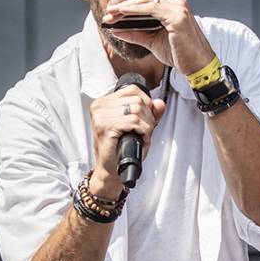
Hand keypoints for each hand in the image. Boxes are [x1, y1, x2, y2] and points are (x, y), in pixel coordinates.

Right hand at [87, 82, 166, 199]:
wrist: (111, 170)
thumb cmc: (121, 149)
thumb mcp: (137, 127)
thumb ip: (149, 113)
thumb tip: (160, 103)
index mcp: (103, 102)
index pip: (132, 90)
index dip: (146, 103)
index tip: (147, 118)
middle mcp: (99, 106)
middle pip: (137, 100)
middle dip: (148, 116)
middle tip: (145, 131)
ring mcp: (100, 116)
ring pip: (137, 110)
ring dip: (146, 125)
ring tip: (142, 136)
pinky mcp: (105, 126)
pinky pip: (134, 121)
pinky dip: (143, 131)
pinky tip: (140, 139)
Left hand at [100, 0, 214, 71]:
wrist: (199, 66)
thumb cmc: (180, 54)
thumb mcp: (153, 42)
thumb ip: (136, 34)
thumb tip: (116, 30)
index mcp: (174, 7)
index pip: (147, 2)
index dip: (128, 7)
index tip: (112, 14)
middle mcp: (178, 4)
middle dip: (124, 6)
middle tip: (108, 14)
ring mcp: (179, 8)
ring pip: (146, 2)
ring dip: (126, 8)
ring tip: (111, 15)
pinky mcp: (177, 16)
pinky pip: (151, 9)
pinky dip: (134, 11)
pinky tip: (122, 15)